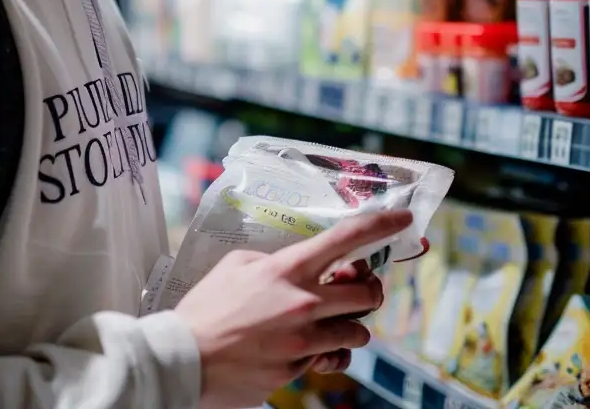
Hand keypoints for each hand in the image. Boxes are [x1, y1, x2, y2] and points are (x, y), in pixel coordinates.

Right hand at [175, 210, 411, 408]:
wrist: (185, 358)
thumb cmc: (207, 307)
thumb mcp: (236, 266)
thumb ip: (273, 261)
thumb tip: (298, 266)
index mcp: (287, 269)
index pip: (345, 239)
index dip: (381, 225)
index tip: (404, 219)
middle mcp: (302, 302)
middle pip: (367, 295)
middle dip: (370, 292)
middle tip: (359, 290)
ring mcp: (303, 340)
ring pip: (357, 333)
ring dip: (352, 327)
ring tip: (334, 324)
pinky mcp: (298, 370)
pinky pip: (330, 360)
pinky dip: (327, 355)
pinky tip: (312, 350)